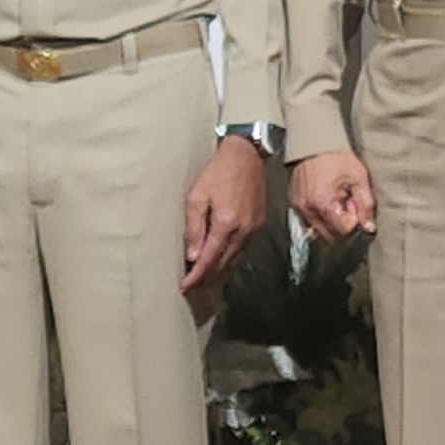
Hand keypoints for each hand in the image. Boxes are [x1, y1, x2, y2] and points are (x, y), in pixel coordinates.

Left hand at [181, 135, 267, 292]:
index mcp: (226, 224)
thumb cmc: (217, 173)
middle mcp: (243, 231)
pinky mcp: (258, 225)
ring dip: (218, 272)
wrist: (246, 156)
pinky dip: (229, 260)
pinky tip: (220, 263)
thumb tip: (192, 255)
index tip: (185, 286)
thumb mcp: (196, 196)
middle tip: (191, 287)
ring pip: (234, 261)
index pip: (209, 260)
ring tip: (203, 280)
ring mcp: (253, 229)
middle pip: (223, 265)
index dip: (196, 276)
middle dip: (206, 279)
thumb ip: (194, 227)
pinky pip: (242, 250)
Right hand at [287, 150, 376, 242]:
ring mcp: (299, 209)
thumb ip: (366, 204)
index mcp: (324, 204)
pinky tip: (327, 202)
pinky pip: (309, 223)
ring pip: (319, 233)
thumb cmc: (337, 158)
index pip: (344, 231)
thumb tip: (369, 228)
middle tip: (348, 204)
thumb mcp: (358, 177)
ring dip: (332, 225)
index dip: (354, 220)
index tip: (355, 203)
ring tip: (337, 203)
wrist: (312, 142)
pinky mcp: (294, 205)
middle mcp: (308, 211)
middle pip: (331, 237)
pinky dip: (321, 219)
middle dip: (343, 226)